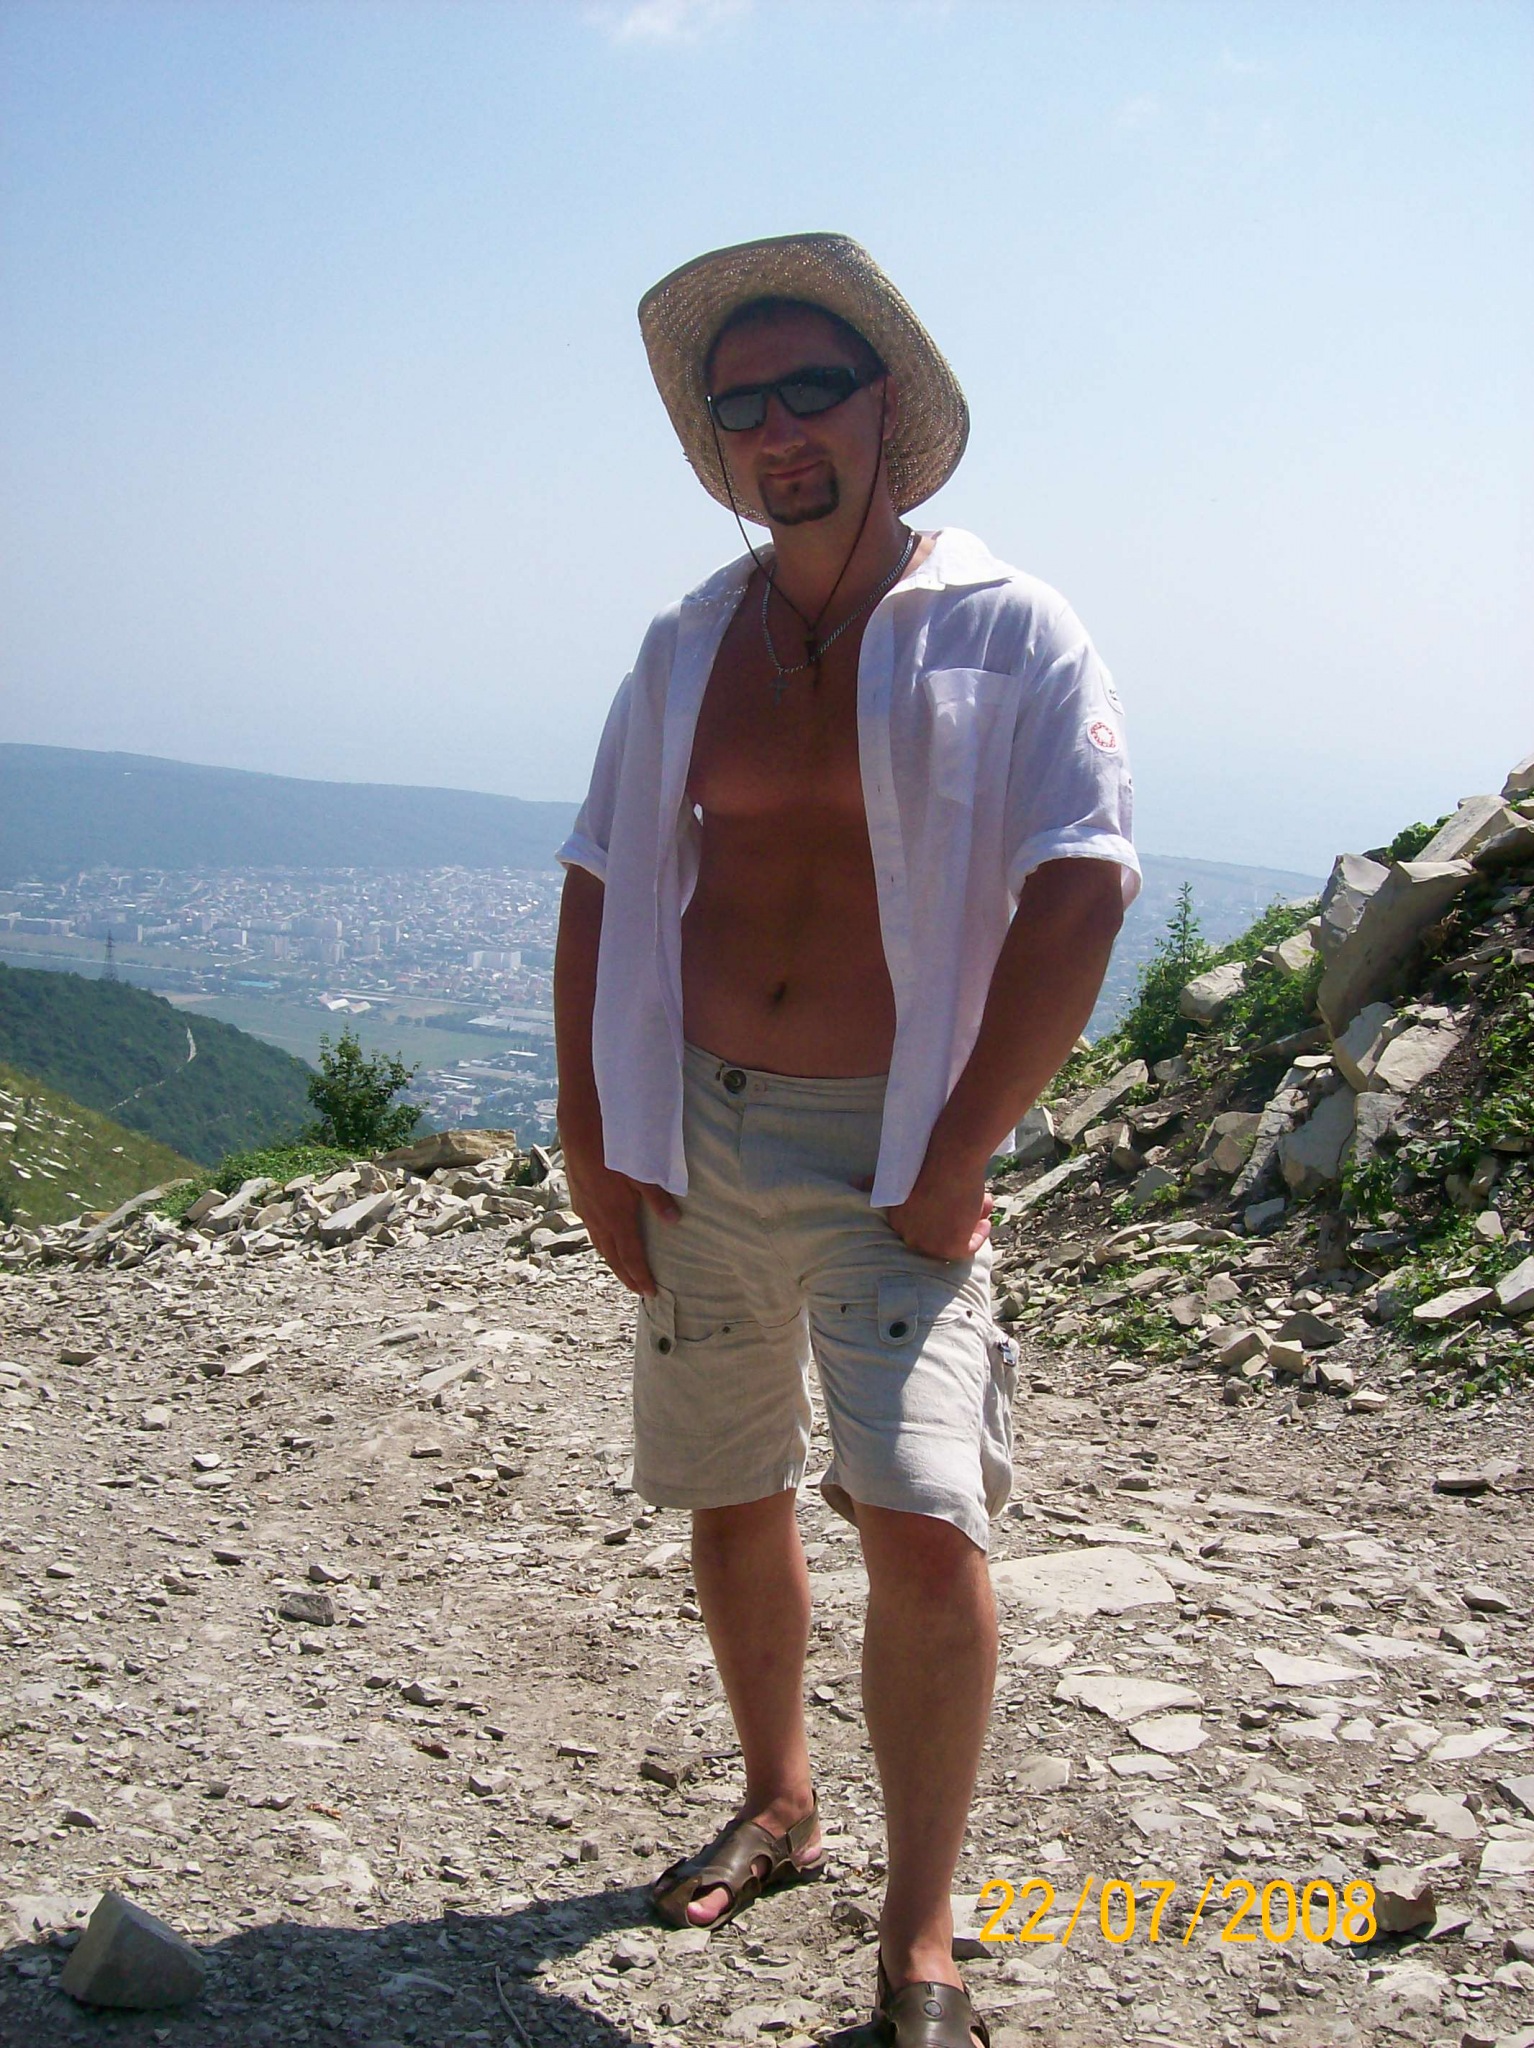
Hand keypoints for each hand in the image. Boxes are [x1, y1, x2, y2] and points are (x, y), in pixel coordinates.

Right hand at [563, 1141, 678, 1295]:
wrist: (580, 1134)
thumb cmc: (613, 1153)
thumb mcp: (642, 1173)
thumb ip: (658, 1198)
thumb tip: (674, 1220)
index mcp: (617, 1219)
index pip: (631, 1257)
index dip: (640, 1277)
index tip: (650, 1292)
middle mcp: (600, 1221)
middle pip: (613, 1258)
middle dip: (627, 1276)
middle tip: (638, 1290)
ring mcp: (587, 1213)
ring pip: (600, 1245)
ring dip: (613, 1261)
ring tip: (623, 1271)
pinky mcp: (579, 1202)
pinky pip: (591, 1231)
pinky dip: (602, 1243)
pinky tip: (605, 1239)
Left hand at [868, 1152, 993, 1262]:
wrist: (951, 1158)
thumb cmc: (929, 1161)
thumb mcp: (897, 1176)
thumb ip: (877, 1184)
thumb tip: (857, 1182)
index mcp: (897, 1221)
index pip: (921, 1228)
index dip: (939, 1216)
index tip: (953, 1204)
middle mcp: (910, 1237)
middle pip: (939, 1234)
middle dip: (957, 1220)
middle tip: (970, 1205)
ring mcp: (931, 1245)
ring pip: (955, 1240)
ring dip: (970, 1224)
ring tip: (980, 1205)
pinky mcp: (952, 1247)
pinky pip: (969, 1248)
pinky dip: (979, 1236)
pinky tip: (984, 1222)